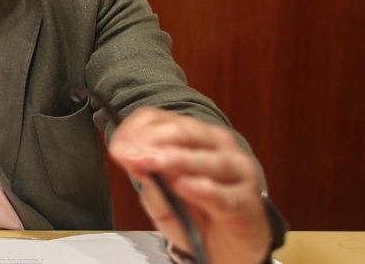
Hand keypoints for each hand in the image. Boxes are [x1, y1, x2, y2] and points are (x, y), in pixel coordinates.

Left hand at [110, 108, 270, 263]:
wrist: (232, 245)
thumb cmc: (197, 214)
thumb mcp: (163, 201)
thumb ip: (148, 184)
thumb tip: (132, 163)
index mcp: (193, 136)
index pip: (160, 119)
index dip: (135, 131)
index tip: (118, 148)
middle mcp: (217, 145)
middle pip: (183, 132)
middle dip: (152, 142)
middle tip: (130, 155)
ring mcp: (236, 170)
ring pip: (206, 158)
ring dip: (176, 159)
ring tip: (153, 163)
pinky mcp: (246, 201)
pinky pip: (222, 194)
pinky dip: (203, 189)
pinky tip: (184, 185)